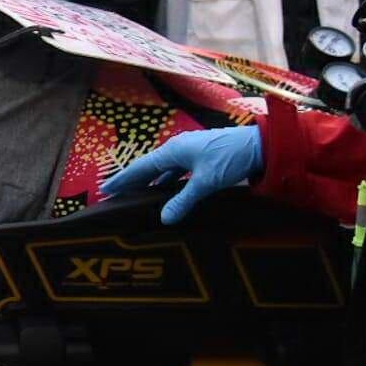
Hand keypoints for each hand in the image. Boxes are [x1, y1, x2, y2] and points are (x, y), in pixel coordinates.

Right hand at [101, 126, 262, 223]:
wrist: (260, 145)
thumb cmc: (230, 158)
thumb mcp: (206, 182)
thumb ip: (183, 201)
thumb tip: (163, 219)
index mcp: (173, 151)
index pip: (141, 168)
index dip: (123, 179)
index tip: (106, 188)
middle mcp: (178, 148)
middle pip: (149, 168)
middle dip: (132, 181)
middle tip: (115, 193)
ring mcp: (190, 152)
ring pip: (163, 169)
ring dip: (150, 182)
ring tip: (137, 195)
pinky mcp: (201, 157)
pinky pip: (176, 171)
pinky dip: (167, 181)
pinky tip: (167, 191)